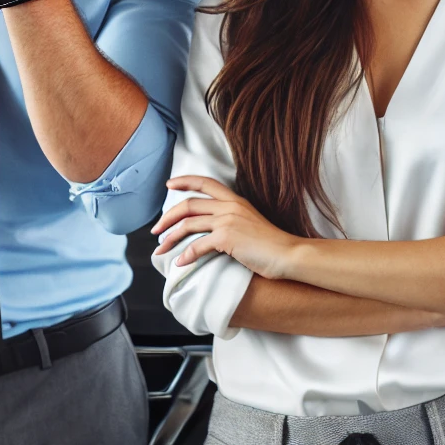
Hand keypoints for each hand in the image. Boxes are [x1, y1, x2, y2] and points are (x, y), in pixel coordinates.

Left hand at [152, 177, 299, 279]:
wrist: (288, 254)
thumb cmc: (271, 244)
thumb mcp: (249, 223)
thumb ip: (231, 220)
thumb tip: (211, 230)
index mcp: (235, 200)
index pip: (205, 182)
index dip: (185, 181)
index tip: (169, 184)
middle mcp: (230, 206)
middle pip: (189, 204)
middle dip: (168, 217)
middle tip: (156, 229)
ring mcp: (228, 221)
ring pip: (189, 224)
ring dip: (170, 237)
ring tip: (160, 249)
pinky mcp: (227, 238)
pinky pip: (198, 245)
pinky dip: (186, 255)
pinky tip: (180, 263)